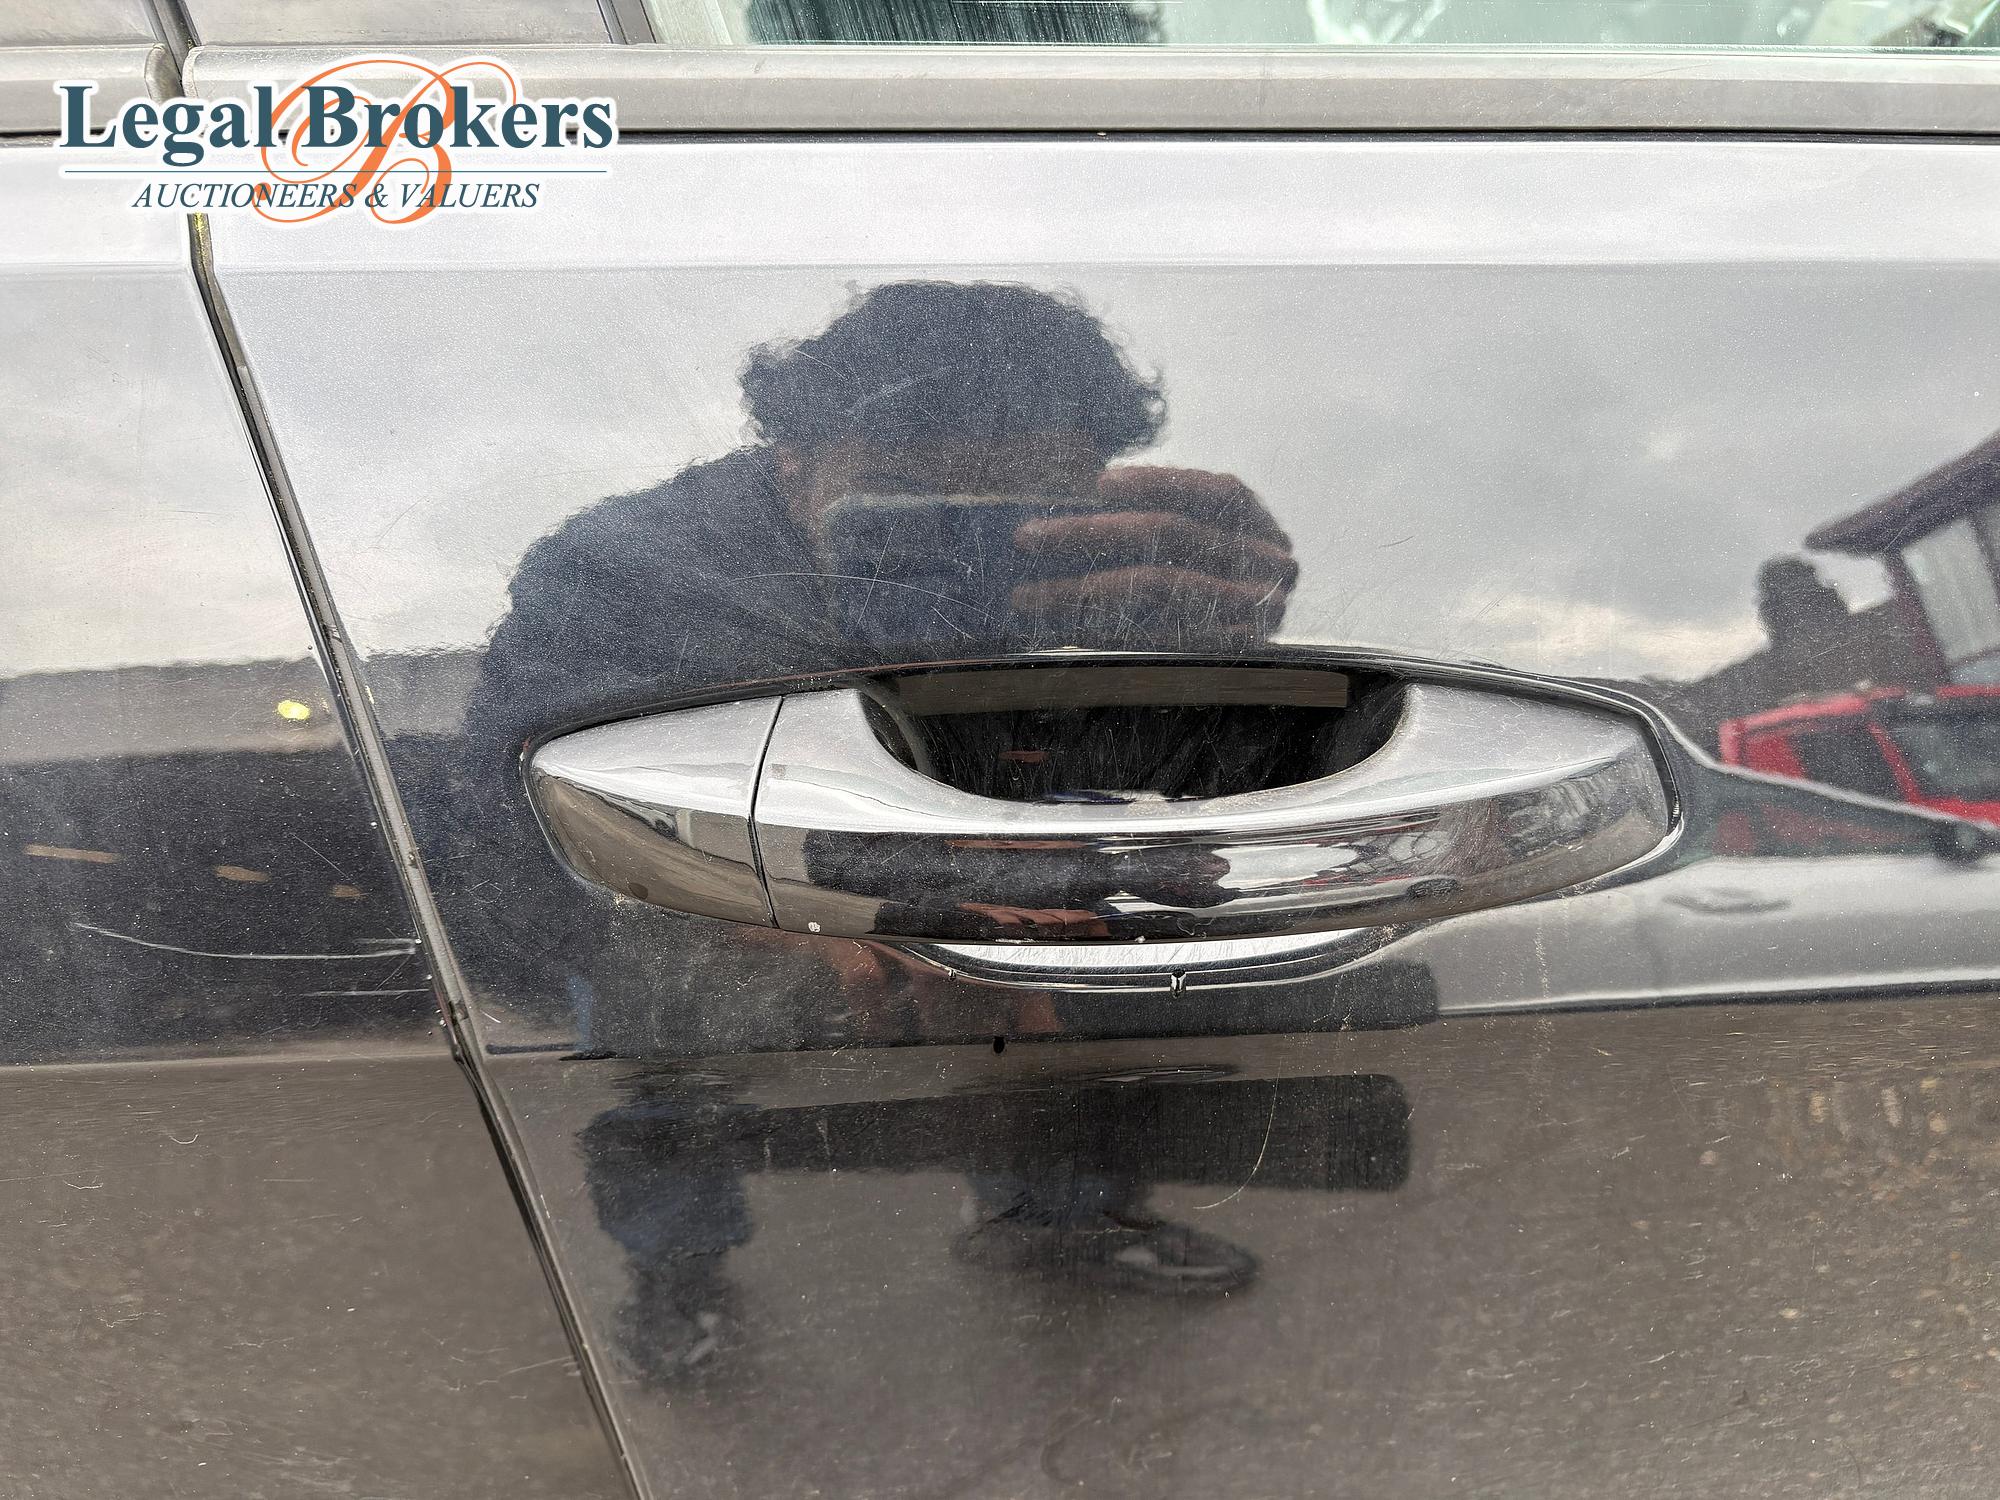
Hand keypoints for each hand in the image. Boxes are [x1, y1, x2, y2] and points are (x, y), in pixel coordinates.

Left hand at [1009, 466, 1297, 643]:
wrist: (1254, 686)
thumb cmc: (1205, 593)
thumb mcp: (1208, 551)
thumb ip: (1169, 515)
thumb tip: (1087, 487)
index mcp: (1267, 534)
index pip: (1218, 493)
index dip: (1160, 482)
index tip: (1099, 483)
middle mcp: (1270, 573)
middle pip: (1172, 534)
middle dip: (1091, 531)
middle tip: (1027, 537)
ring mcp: (1251, 621)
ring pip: (1153, 586)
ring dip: (1079, 588)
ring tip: (1025, 596)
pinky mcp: (1221, 663)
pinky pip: (1149, 638)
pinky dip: (1099, 629)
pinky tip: (1057, 629)